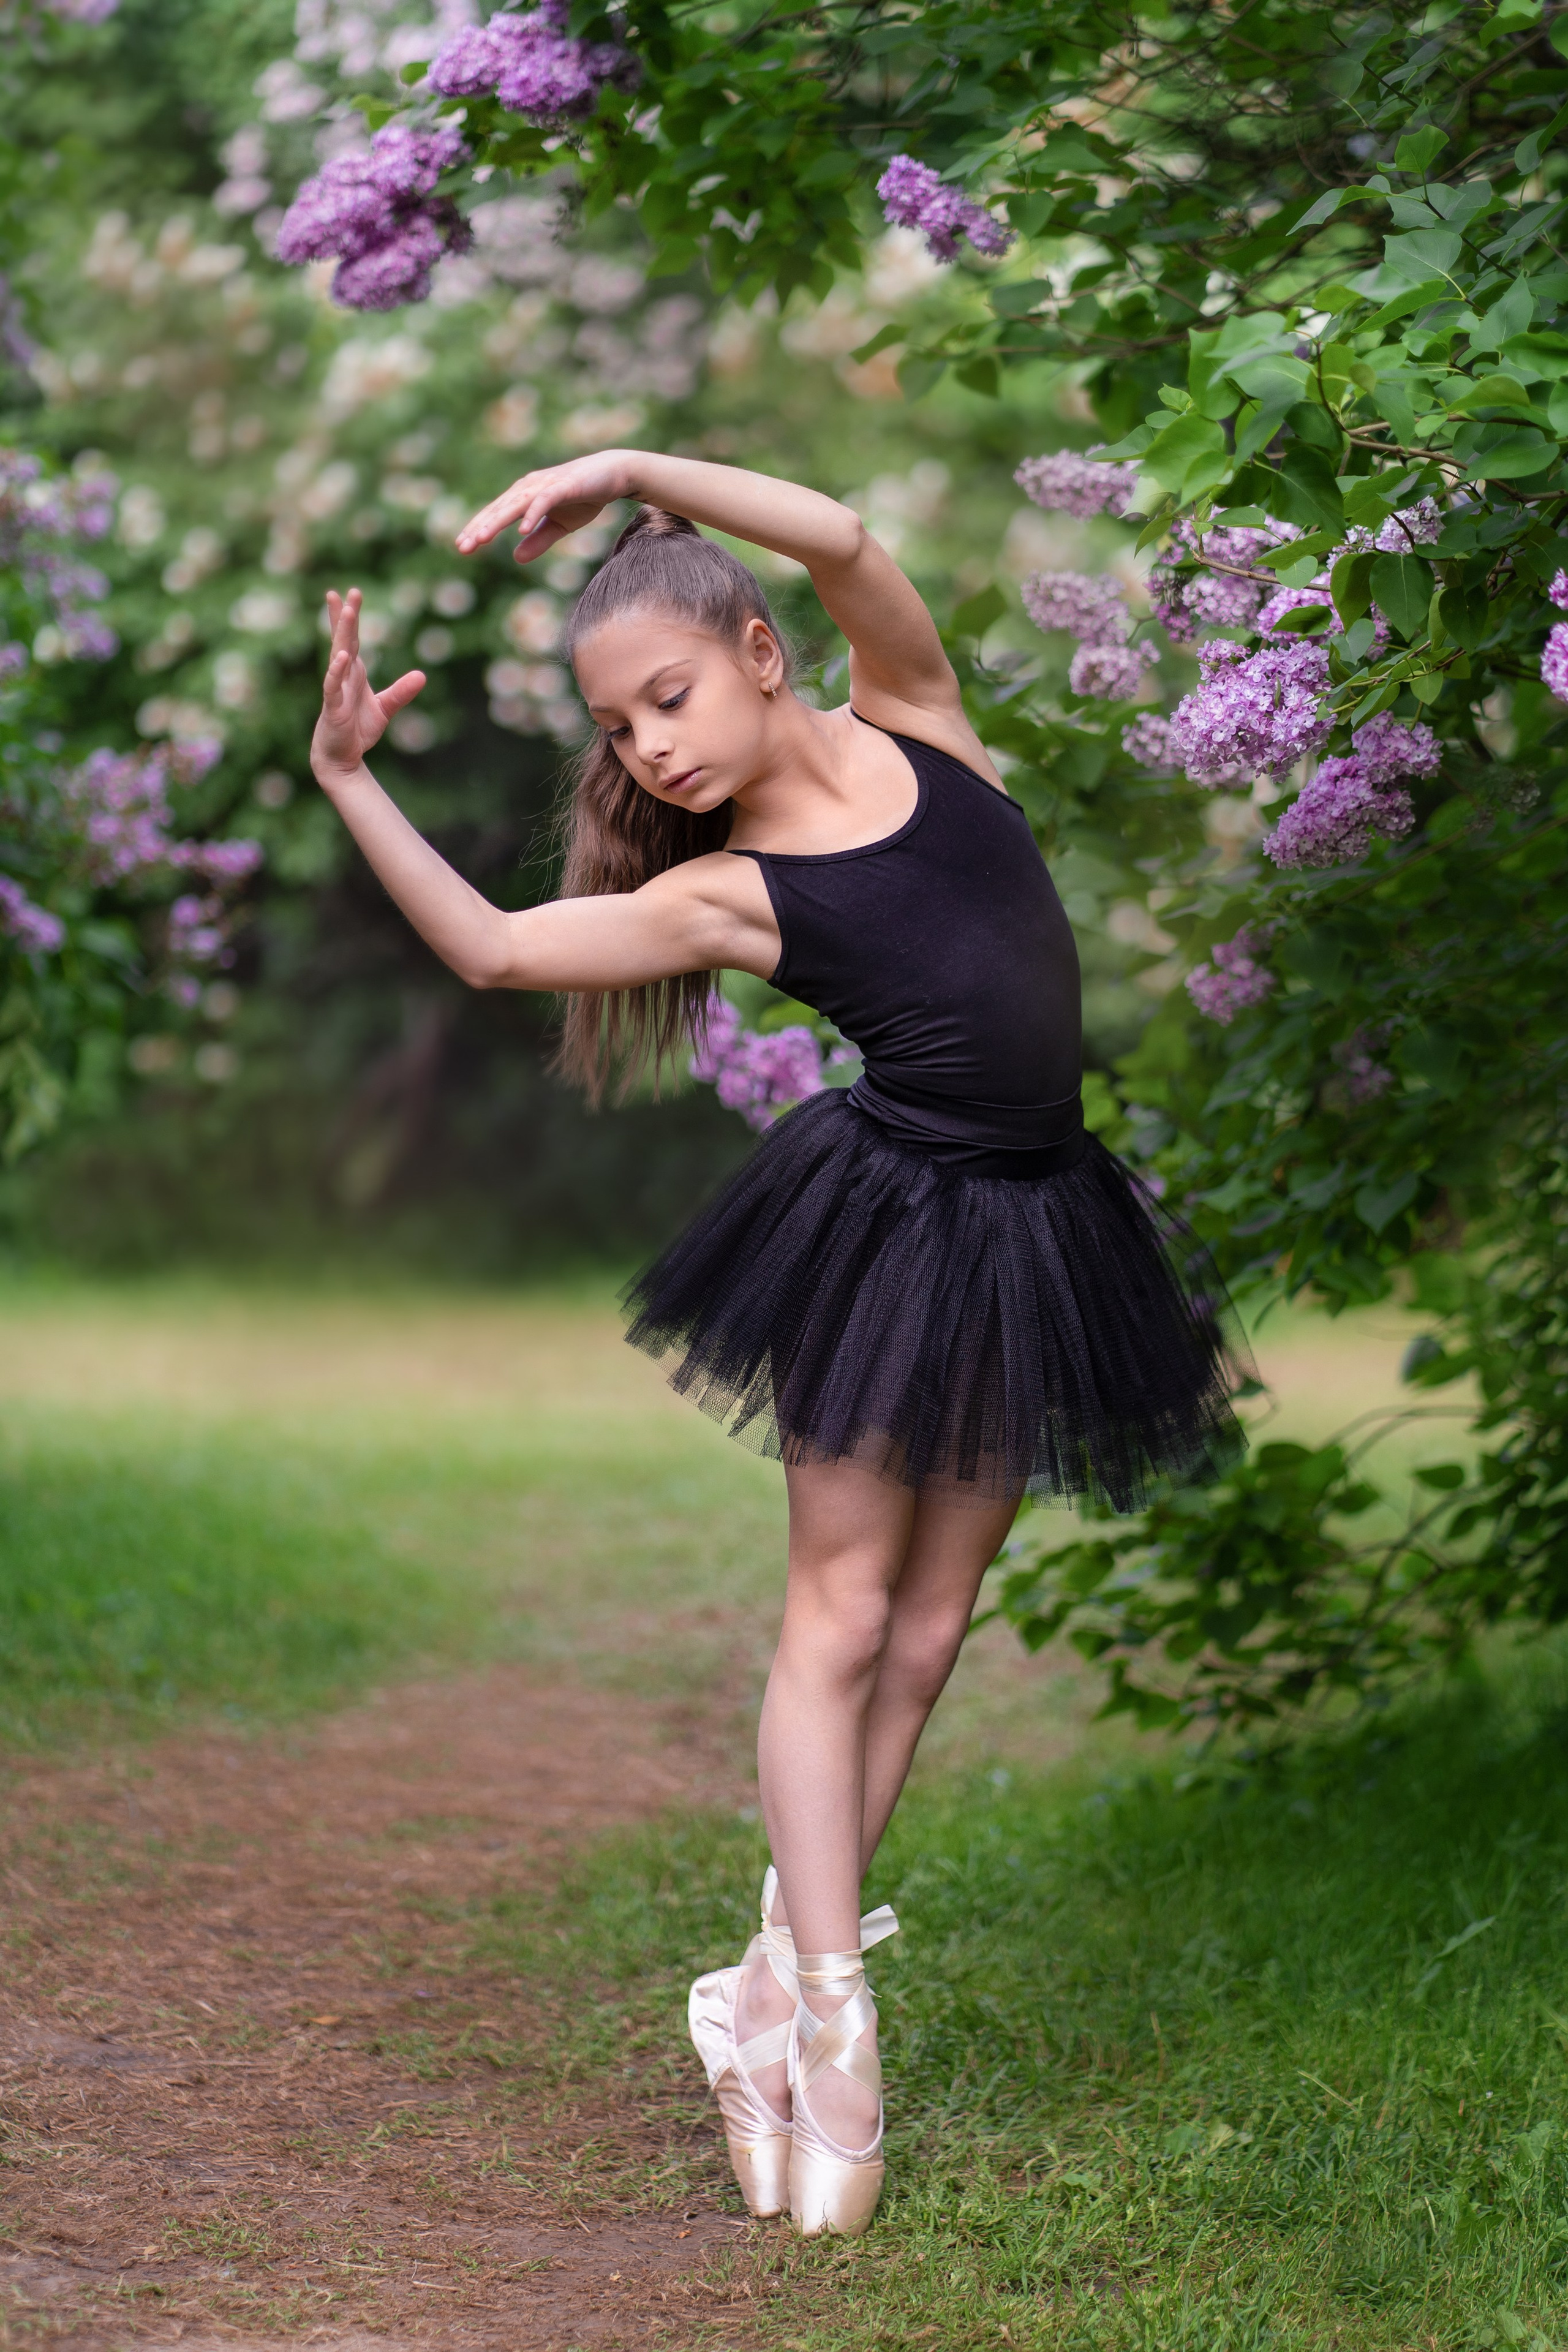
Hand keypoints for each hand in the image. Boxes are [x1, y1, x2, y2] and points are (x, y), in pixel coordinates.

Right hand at [311, 589, 425, 783]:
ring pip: (338, 656)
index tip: (352, 593)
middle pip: (343, 640)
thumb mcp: (385, 709)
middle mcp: (342, 676)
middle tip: (346, 592)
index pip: (352, 639)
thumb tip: (422, 675)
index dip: (351, 617)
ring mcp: (335, 689)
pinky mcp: (333, 707)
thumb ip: (401, 691)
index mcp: (354, 673)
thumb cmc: (358, 730)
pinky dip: (337, 671)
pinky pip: (333, 685)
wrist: (343, 757)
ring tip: (348, 612)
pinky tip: (342, 656)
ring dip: (343, 634)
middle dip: (345, 616)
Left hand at [454, 450, 631, 565]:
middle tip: (462, 548)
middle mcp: (529, 487)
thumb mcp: (560, 526)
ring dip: (497, 522)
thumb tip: (516, 558)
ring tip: (481, 539)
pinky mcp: (564, 486)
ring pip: (515, 505)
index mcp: (525, 496)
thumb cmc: (585, 497)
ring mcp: (545, 485)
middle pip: (499, 510)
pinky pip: (544, 501)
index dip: (479, 530)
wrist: (614, 474)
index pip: (496, 514)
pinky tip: (520, 530)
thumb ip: (538, 540)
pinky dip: (531, 514)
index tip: (462, 548)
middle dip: (480, 528)